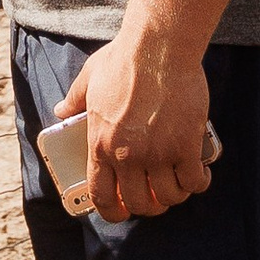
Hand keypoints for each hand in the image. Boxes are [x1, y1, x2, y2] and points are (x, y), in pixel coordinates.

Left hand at [61, 32, 212, 222]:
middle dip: (148, 206)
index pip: (101, 195)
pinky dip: (197, 183)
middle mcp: (127, 156)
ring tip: (178, 184)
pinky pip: (193, 181)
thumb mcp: (89, 79)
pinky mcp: (186, 145)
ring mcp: (158, 153)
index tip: (122, 210)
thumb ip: (74, 100)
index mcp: (100, 144)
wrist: (159, 47)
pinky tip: (199, 174)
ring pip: (169, 197)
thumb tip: (60, 111)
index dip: (112, 211)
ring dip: (174, 196)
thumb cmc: (124, 59)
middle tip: (156, 195)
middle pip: (138, 203)